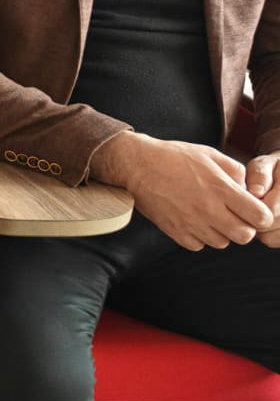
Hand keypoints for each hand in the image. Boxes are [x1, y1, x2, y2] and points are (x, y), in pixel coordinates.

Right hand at [92, 133, 273, 250]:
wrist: (137, 165)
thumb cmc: (173, 157)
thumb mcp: (210, 154)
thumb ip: (236, 171)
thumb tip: (248, 190)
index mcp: (221, 189)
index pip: (259, 217)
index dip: (262, 216)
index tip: (254, 211)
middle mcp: (208, 209)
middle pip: (244, 236)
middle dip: (245, 228)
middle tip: (235, 217)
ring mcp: (190, 223)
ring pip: (222, 243)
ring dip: (221, 233)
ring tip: (211, 218)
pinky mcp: (174, 231)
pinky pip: (198, 246)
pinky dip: (200, 238)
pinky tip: (194, 222)